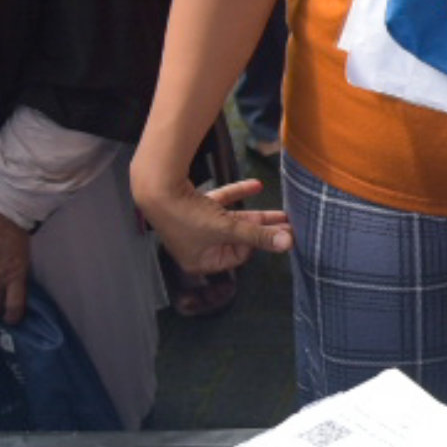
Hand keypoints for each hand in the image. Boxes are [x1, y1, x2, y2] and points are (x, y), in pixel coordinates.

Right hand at [134, 172, 290, 273]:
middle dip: (263, 231)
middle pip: (238, 239)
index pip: (237, 257)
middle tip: (289, 225)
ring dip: (255, 215)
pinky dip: (237, 194)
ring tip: (282, 212)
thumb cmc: (188, 217)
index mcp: (200, 261)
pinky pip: (220, 202)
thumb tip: (287, 244)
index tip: (272, 235)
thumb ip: (258, 235)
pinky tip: (256, 185)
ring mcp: (194, 225)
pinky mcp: (193, 205)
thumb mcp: (227, 229)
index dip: (254, 245)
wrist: (157, 188)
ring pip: (231, 221)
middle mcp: (197, 246)